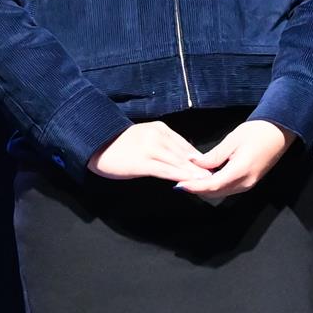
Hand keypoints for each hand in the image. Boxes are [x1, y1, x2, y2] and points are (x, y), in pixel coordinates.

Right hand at [87, 119, 205, 183]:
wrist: (95, 144)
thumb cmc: (119, 146)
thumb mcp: (144, 139)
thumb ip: (162, 146)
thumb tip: (181, 159)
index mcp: (160, 129)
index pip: (185, 146)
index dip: (199, 159)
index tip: (211, 168)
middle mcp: (158, 136)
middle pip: (186, 154)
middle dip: (202, 167)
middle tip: (217, 178)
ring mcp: (151, 148)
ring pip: (179, 162)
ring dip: (196, 174)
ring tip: (209, 183)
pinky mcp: (143, 162)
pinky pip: (167, 170)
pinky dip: (180, 177)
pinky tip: (189, 184)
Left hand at [177, 118, 291, 201]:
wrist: (280, 132)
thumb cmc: (257, 132)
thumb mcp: (231, 141)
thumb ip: (212, 156)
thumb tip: (194, 163)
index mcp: (240, 172)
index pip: (212, 185)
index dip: (194, 187)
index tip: (179, 186)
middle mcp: (245, 183)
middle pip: (215, 193)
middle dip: (197, 190)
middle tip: (180, 182)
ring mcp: (248, 184)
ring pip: (221, 192)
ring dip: (205, 189)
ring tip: (189, 181)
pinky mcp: (249, 182)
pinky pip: (228, 188)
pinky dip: (215, 186)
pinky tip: (205, 178)